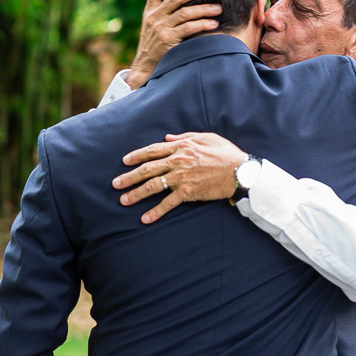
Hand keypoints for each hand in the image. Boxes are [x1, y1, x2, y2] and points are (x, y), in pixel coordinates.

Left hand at [112, 132, 247, 223]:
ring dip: (136, 194)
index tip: (125, 161)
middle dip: (129, 177)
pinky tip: (144, 218)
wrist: (240, 171)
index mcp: (181, 147)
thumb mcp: (205, 137)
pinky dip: (155, 211)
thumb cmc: (225, 152)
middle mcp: (177, 161)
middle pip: (147, 169)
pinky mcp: (188, 192)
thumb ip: (184, 137)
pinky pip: (167, 203)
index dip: (136, 156)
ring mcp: (181, 177)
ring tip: (123, 200)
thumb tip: (168, 138)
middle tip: (115, 184)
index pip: (152, 151)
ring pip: (152, 186)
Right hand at [127, 0, 221, 88]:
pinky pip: (189, 28)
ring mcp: (160, 28)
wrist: (143, 67)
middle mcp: (154, 17)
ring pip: (185, 13)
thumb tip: (182, 3)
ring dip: (204, 10)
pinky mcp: (168, 40)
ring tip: (219, 8)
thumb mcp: (153, 27)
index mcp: (150, 11)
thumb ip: (164, 14)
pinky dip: (202, 24)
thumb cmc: (154, 47)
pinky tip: (213, 23)